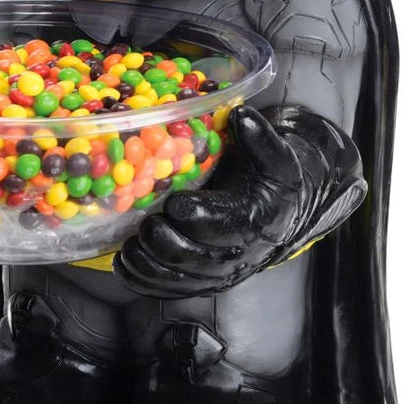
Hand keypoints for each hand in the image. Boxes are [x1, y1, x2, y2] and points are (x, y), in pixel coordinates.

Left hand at [113, 104, 364, 298]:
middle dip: (161, 239)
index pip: (220, 223)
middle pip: (189, 255)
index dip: (195, 215)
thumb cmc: (270, 182)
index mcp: (251, 219)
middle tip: (145, 221)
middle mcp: (233, 253)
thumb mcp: (275, 157)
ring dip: (146, 262)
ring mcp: (214, 272)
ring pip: (174, 276)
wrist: (279, 216)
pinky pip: (167, 289)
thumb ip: (259, 138)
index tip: (173, 203)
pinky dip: (142, 279)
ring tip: (129, 244)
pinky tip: (125, 263)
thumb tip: (241, 115)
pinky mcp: (198, 282)